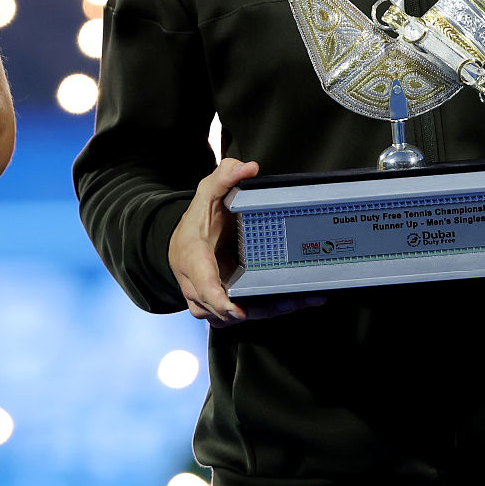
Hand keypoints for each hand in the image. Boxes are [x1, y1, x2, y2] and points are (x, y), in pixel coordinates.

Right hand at [170, 158, 325, 326]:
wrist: (183, 246)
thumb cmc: (197, 221)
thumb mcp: (207, 193)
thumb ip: (225, 176)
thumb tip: (248, 167)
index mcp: (192, 258)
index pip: (203, 283)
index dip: (219, 300)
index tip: (236, 308)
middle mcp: (197, 286)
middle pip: (225, 309)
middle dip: (259, 307)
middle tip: (292, 298)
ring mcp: (208, 302)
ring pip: (236, 318)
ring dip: (269, 311)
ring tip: (301, 299)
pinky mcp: (222, 310)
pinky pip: (244, 315)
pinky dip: (269, 310)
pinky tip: (295, 301)